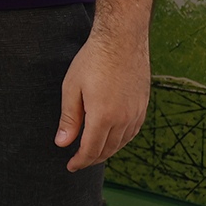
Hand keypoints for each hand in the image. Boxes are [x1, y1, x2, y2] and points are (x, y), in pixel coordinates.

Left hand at [55, 32, 149, 169]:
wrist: (122, 40)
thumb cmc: (93, 60)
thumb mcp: (71, 87)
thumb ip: (69, 118)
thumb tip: (62, 143)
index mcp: (103, 117)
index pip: (91, 150)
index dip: (80, 161)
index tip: (70, 166)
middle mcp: (123, 119)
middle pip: (107, 150)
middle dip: (92, 158)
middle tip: (79, 160)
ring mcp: (136, 113)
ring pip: (121, 143)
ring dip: (107, 151)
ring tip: (93, 152)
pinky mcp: (143, 106)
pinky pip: (132, 132)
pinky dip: (121, 140)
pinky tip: (113, 138)